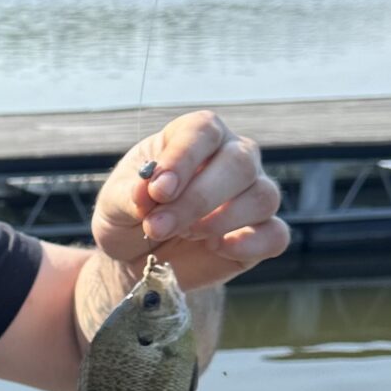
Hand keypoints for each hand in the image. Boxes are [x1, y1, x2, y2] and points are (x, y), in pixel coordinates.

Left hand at [92, 109, 289, 290]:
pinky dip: (248, 244)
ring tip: (182, 235)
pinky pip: (276, 234)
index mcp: (195, 136)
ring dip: (219, 221)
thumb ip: (130, 195)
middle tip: (158, 226)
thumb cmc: (129, 216)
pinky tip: (215, 248)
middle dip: (197, 199)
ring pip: (262, 197)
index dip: (183, 159)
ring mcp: (252, 194)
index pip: (202, 132)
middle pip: (239, 164)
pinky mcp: (262, 233)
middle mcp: (232, 156)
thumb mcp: (114, 204)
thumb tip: (149, 192)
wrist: (137, 258)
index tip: (158, 190)